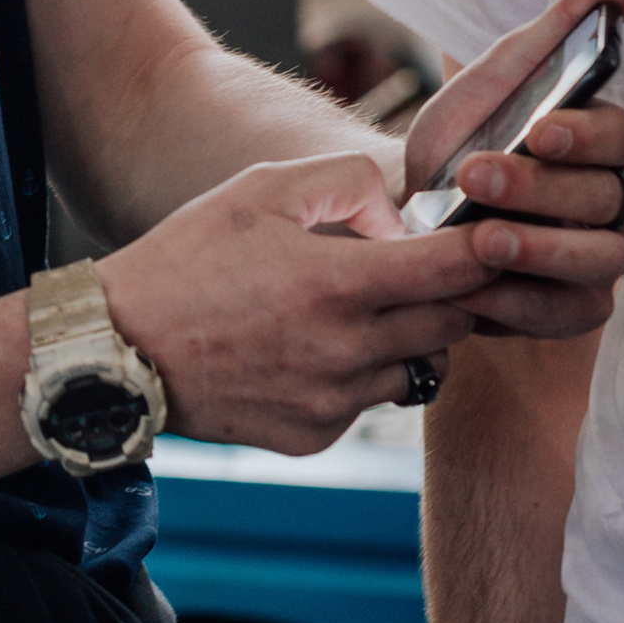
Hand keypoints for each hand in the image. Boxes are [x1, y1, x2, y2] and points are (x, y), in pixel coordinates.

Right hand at [102, 147, 577, 450]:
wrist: (116, 352)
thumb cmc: (186, 259)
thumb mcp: (260, 190)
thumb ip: (345, 184)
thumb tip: (402, 215)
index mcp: (336, 285)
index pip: (455, 270)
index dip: (492, 251)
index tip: (507, 237)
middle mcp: (344, 352)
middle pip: (452, 324)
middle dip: (452, 294)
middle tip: (426, 269)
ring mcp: (331, 403)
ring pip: (414, 367)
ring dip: (404, 338)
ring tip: (348, 311)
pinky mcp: (313, 438)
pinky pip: (366, 404)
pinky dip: (356, 377)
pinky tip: (305, 352)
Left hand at [403, 0, 623, 337]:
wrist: (405, 205)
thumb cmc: (466, 133)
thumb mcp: (501, 71)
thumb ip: (567, 22)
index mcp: (603, 142)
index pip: (621, 136)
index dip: (586, 134)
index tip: (540, 127)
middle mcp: (613, 201)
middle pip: (606, 200)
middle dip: (540, 189)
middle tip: (476, 176)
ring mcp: (597, 258)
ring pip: (599, 261)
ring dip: (540, 250)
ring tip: (480, 237)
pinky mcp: (570, 308)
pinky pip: (568, 314)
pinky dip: (523, 303)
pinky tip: (479, 286)